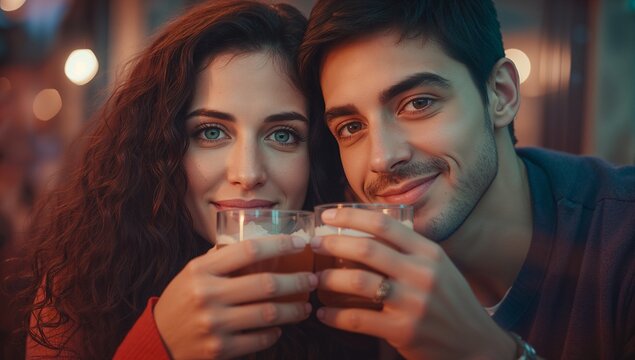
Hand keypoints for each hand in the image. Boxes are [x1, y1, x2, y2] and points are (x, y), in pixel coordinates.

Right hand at [154, 234, 316, 358]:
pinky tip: (279, 328)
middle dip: (297, 281)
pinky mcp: (220, 349)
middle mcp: (208, 294)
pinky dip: (274, 333)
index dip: (279, 245)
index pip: (249, 250)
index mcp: (201, 270)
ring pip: (268, 314)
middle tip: (312, 279)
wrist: (156, 341)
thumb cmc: (181, 301)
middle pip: (266, 283)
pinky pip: (259, 339)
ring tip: (304, 306)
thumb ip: (220, 259)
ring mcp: (214, 324)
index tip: (299, 244)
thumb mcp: (192, 273)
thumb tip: (257, 242)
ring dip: (293, 310)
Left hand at [310, 208, 515, 358]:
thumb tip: (368, 231)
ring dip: (329, 279)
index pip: (384, 224)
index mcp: (429, 253)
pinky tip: (324, 314)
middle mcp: (422, 274)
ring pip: (357, 282)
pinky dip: (334, 317)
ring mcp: (412, 303)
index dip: (351, 216)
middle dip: (332, 243)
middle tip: (314, 243)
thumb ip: (410, 250)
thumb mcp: (439, 268)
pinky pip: (357, 320)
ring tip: (316, 280)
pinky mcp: (403, 331)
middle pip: (366, 249)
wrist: (476, 345)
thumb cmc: (452, 302)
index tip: (327, 214)